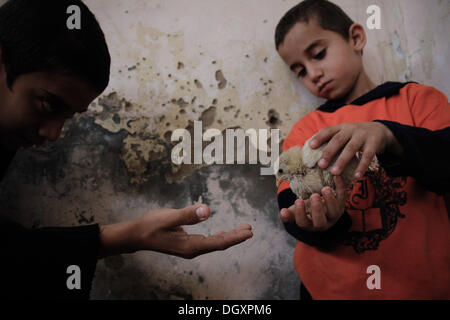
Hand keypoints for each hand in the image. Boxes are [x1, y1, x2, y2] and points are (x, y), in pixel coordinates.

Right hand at [99, 204, 252, 258]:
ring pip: (214, 243)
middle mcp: (193, 249)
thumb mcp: (168, 217)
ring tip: (243, 230)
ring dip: (229, 236)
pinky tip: (223, 234)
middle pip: (219, 244)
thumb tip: (207, 210)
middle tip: (250, 229)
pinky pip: (208, 241)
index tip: (249, 232)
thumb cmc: (151, 225)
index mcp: (191, 245)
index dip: (235, 238)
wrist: (137, 235)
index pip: (218, 243)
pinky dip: (218, 237)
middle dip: (235, 237)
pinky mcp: (187, 244)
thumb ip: (188, 214)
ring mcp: (190, 248)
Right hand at [280, 176, 345, 230]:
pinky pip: (343, 197)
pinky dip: (341, 187)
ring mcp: (333, 214)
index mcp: (309, 224)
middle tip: (314, 196)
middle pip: (320, 221)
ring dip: (330, 200)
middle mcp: (322, 222)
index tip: (298, 201)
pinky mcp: (341, 205)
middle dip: (317, 208)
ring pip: (334, 212)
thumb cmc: (306, 210)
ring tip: (325, 189)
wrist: (322, 208)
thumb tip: (282, 212)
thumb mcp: (296, 212)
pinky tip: (336, 177)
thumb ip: (289, 213)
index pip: (303, 222)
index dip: (300, 213)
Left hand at [308, 122, 401, 177]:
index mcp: (341, 127)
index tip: (310, 146)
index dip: (319, 137)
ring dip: (342, 161)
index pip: (328, 130)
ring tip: (334, 173)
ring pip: (351, 148)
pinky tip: (357, 175)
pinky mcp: (374, 143)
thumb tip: (311, 151)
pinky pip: (367, 156)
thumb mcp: (345, 134)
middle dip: (328, 152)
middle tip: (320, 165)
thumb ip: (332, 140)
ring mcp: (363, 136)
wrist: (380, 131)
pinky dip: (362, 166)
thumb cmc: (355, 136)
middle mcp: (351, 129)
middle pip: (338, 140)